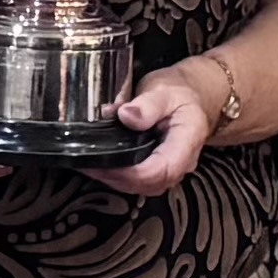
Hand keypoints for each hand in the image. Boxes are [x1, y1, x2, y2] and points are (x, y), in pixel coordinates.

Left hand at [84, 56, 221, 196]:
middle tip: (89, 163)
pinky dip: (118, 177)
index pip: (161, 170)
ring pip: (143, 187)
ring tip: (91, 165)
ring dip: (115, 180)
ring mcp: (171, 170)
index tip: (104, 162)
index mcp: (187, 141)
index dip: (130, 173)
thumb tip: (126, 115)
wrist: (188, 98)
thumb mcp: (164, 90)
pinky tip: (101, 165)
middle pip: (150, 183)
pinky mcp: (158, 171)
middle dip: (117, 178)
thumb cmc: (178, 94)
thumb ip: (148, 104)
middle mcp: (182, 162)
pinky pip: (139, 182)